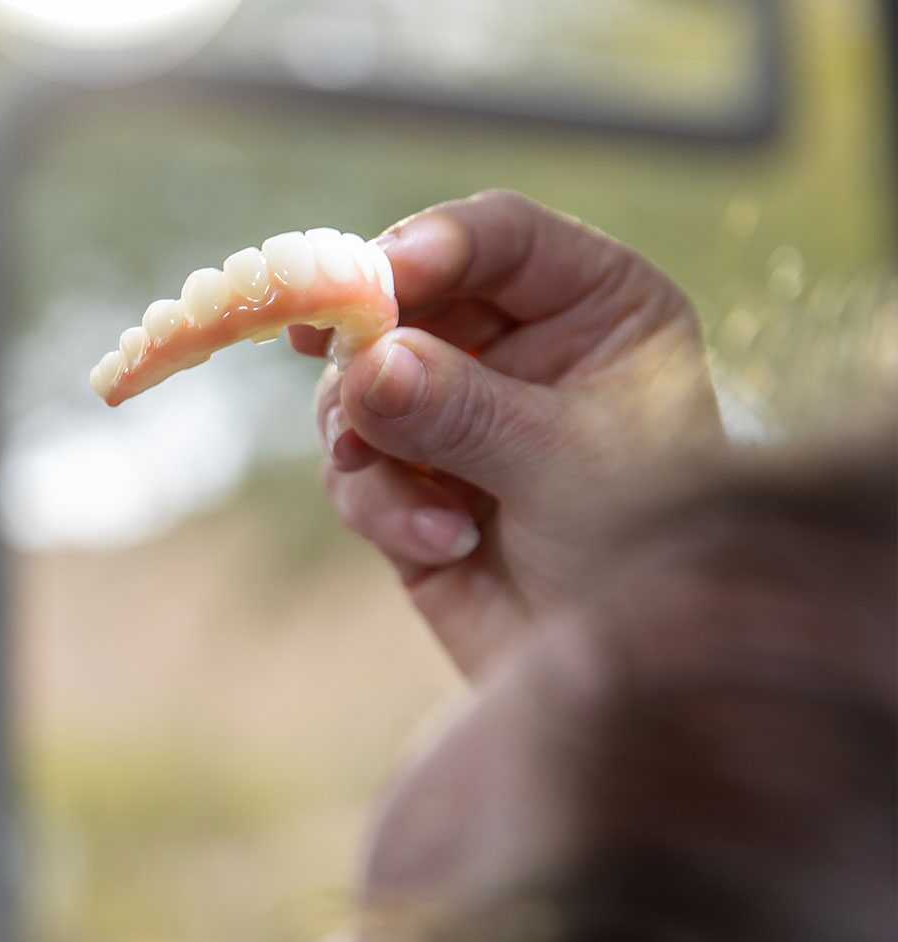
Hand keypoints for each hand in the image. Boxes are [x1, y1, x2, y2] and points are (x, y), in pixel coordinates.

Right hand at [293, 190, 721, 677]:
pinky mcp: (413, 486)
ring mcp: (461, 416)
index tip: (371, 283)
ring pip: (362, 382)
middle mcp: (524, 349)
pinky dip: (381, 503)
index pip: (501, 238)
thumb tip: (366, 365)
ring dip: (364, 433)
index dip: (431, 246)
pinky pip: (356, 467)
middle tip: (320, 353)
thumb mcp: (563, 464)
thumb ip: (459, 407)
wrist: (633, 680)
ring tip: (385, 475)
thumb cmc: (643, 554)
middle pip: (409, 297)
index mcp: (596, 308)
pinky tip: (442, 543)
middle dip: (368, 343)